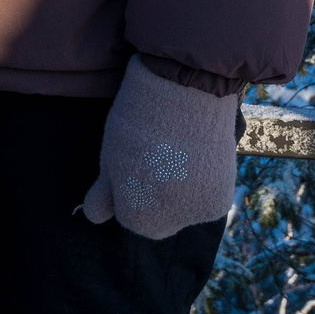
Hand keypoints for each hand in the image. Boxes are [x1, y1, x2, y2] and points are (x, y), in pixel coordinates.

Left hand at [81, 56, 240, 239]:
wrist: (183, 88)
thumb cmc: (137, 120)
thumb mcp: (110, 157)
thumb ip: (104, 194)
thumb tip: (94, 217)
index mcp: (136, 218)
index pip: (130, 217)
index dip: (130, 188)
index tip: (136, 160)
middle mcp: (168, 225)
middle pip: (160, 219)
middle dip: (157, 197)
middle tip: (159, 158)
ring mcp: (197, 214)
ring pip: (185, 210)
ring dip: (183, 190)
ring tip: (180, 152)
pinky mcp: (220, 200)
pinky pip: (207, 200)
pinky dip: (204, 183)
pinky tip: (199, 156)